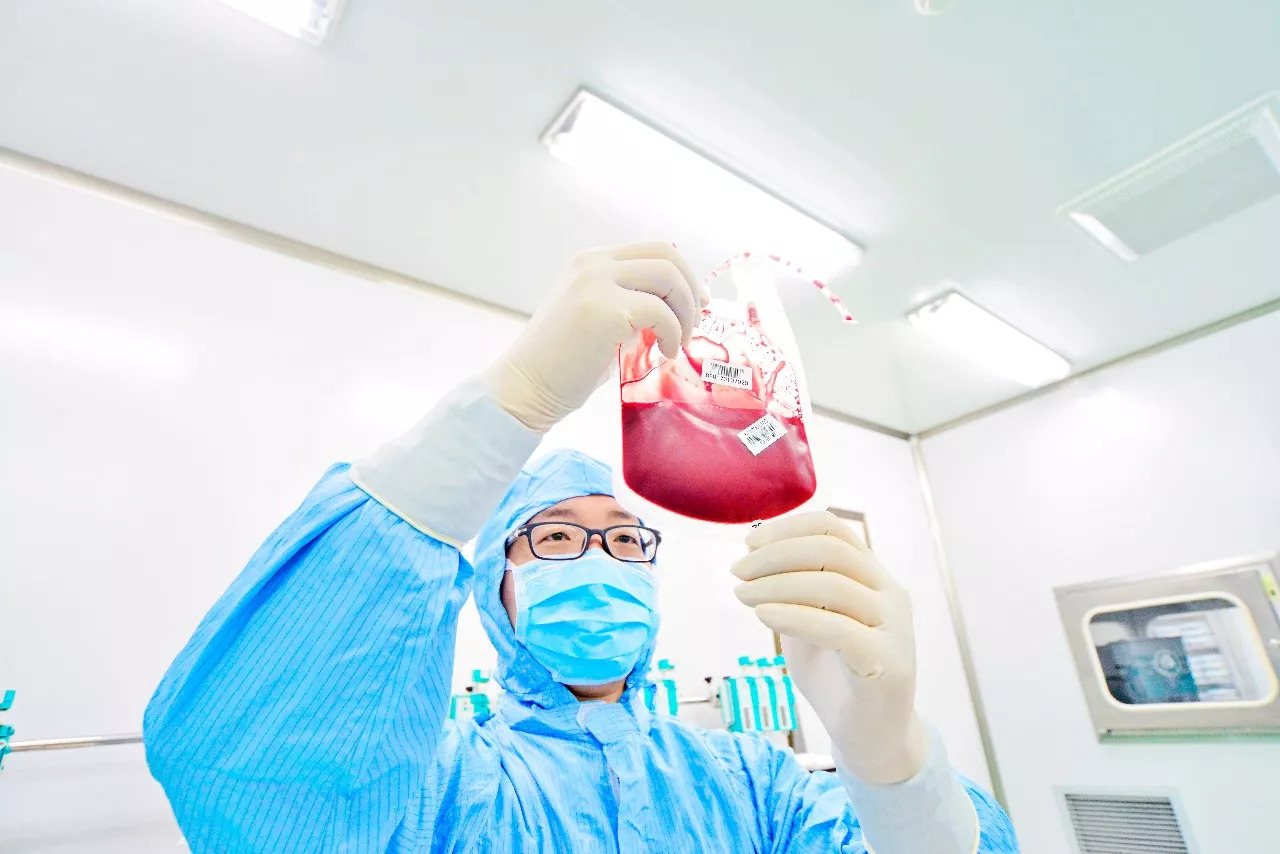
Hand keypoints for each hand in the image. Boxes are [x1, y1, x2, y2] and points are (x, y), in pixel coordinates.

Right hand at [483, 241, 707, 431]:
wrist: (524, 387)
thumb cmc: (561, 364)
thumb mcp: (596, 318)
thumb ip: (629, 303)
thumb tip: (677, 307)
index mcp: (590, 261)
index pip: (653, 249)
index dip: (684, 274)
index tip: (697, 303)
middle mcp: (593, 264)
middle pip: (666, 255)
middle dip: (691, 288)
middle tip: (696, 322)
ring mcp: (596, 283)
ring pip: (668, 277)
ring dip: (685, 312)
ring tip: (678, 342)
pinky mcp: (604, 311)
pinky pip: (659, 312)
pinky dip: (672, 333)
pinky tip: (664, 353)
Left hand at [732, 511, 927, 784]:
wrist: (869, 739)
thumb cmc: (834, 678)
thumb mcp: (806, 624)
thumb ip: (790, 591)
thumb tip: (754, 554)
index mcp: (873, 577)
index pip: (833, 528)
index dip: (787, 528)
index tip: (748, 544)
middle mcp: (890, 594)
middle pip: (831, 550)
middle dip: (775, 554)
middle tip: (738, 572)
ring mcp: (894, 628)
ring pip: (832, 585)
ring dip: (776, 584)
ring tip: (742, 595)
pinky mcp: (887, 664)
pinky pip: (837, 629)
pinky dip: (794, 615)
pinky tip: (763, 616)